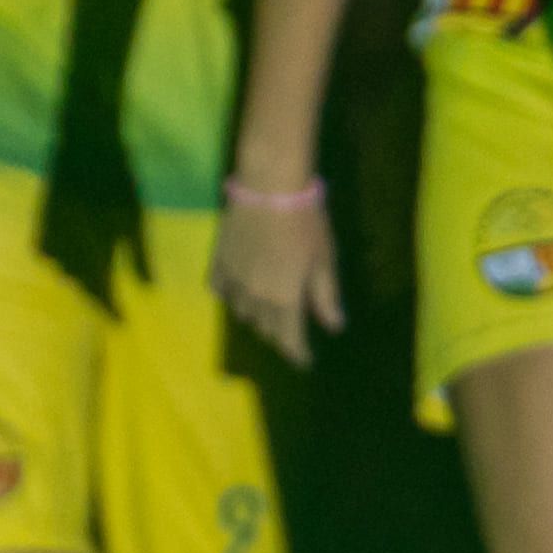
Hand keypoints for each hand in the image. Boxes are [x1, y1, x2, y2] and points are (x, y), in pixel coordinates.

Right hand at [213, 189, 339, 365]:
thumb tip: (334, 327)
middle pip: (265, 327)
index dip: (297, 354)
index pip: (289, 339)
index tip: (305, 362)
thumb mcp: (324, 262)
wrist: (268, 190)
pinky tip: (239, 293)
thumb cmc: (306, 225)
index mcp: (283, 300)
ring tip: (269, 310)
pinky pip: (220, 290)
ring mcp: (232, 281)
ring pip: (242, 311)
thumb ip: (326, 296)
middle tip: (292, 330)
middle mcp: (254, 298)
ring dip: (257, 315)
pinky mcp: (218, 263)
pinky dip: (231, 296)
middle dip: (280, 333)